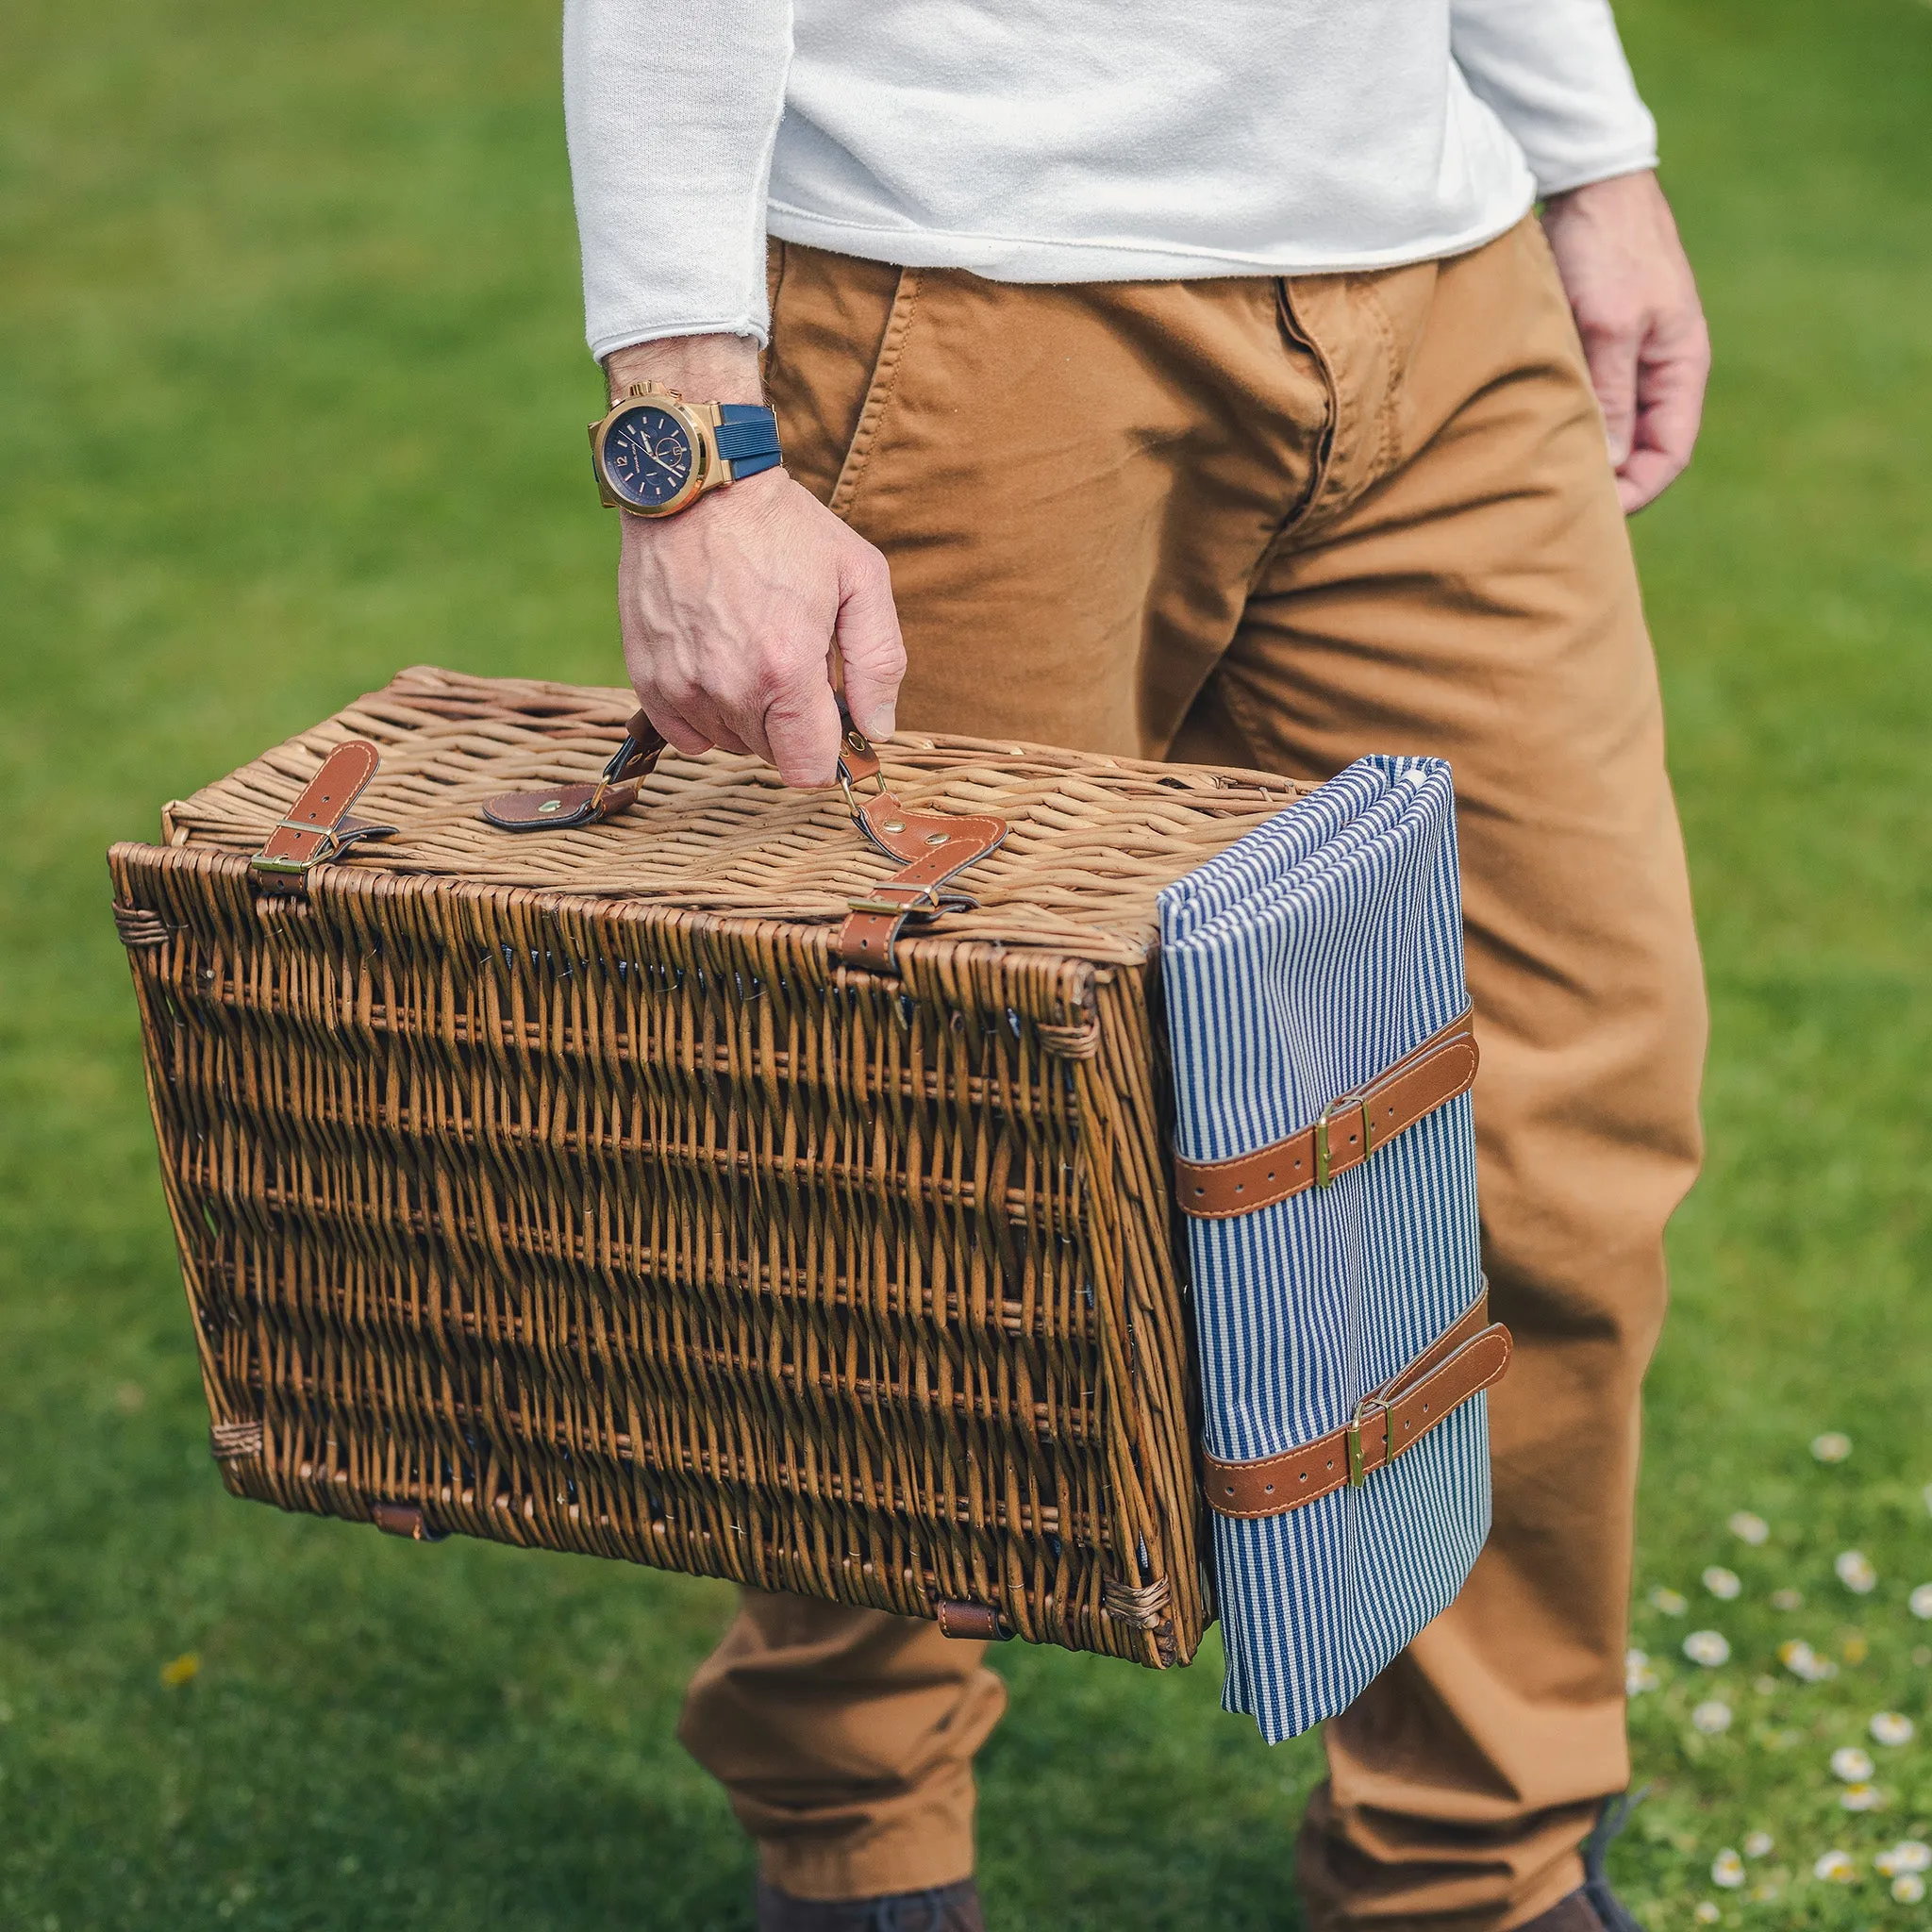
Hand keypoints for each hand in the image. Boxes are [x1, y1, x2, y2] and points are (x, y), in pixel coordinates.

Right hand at [603, 336, 904, 786]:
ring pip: (729, 744)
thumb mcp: (860, 577)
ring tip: (754, 653)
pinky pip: (685, 733)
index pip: (808, 768)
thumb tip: (877, 730)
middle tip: (795, 666)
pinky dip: (706, 715)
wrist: (696, 485)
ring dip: (749, 717)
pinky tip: (720, 668)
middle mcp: (729, 686)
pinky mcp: (647, 675)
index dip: (827, 753)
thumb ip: (879, 662)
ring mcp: (682, 684)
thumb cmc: (784, 526)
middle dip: (791, 726)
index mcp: (786, 669)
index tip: (832, 721)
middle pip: (770, 756)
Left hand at [1540, 170, 1710, 514]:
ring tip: (1534, 487)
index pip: (1669, 455)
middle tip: (1555, 513)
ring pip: (1606, 429)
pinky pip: (1581, 402)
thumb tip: (1612, 465)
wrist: (1588, 179)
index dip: (1636, 493)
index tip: (1593, 517)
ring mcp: (1625, 358)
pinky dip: (1559, 426)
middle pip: (1638, 450)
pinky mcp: (1591, 345)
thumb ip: (1612, 395)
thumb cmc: (1607, 246)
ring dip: (1578, 457)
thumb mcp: (1611, 325)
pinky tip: (1522, 443)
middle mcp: (1657, 370)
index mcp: (1681, 367)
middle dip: (1605, 484)